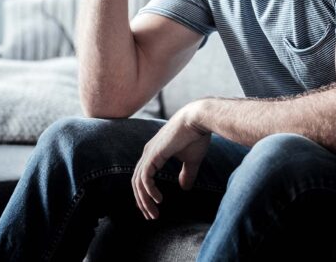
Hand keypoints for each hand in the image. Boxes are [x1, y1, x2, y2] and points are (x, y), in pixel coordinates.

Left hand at [132, 105, 210, 219]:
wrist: (198, 119)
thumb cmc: (196, 136)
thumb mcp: (191, 160)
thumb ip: (186, 174)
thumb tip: (183, 188)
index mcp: (154, 153)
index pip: (142, 177)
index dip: (145, 194)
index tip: (154, 208)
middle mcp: (148, 152)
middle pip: (136, 182)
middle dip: (142, 201)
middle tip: (151, 216)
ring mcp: (149, 153)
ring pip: (138, 182)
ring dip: (144, 200)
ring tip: (154, 213)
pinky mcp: (153, 154)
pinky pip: (145, 177)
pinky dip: (149, 191)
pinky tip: (158, 200)